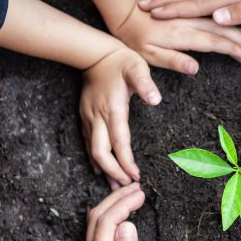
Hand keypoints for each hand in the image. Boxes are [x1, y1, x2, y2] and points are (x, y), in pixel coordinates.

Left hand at [74, 184, 146, 240]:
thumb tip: (127, 225)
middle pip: (98, 216)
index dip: (124, 203)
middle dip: (116, 198)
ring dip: (111, 206)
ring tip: (129, 196)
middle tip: (136, 187)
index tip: (141, 194)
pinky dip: (108, 219)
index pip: (109, 220)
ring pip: (95, 224)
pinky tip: (118, 220)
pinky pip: (96, 234)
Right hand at [80, 47, 160, 188]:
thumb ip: (145, 84)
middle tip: (125, 186)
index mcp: (113, 109)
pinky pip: (87, 143)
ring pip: (92, 151)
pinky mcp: (84, 117)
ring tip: (114, 187)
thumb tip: (155, 99)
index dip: (126, 162)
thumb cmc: (120, 60)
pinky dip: (94, 159)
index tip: (135, 176)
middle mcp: (98, 117)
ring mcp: (89, 118)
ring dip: (103, 170)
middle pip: (101, 152)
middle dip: (113, 172)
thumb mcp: (137, 67)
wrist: (94, 53)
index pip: (119, 142)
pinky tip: (100, 169)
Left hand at [112, 1, 240, 73]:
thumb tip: (195, 68)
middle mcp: (189, 24)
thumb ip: (173, 60)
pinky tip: (236, 30)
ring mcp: (190, 17)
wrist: (124, 13)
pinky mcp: (188, 14)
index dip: (233, 50)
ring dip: (238, 35)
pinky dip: (227, 25)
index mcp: (181, 35)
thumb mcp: (149, 56)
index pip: (213, 43)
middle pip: (222, 32)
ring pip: (220, 24)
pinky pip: (212, 18)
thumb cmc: (134, 39)